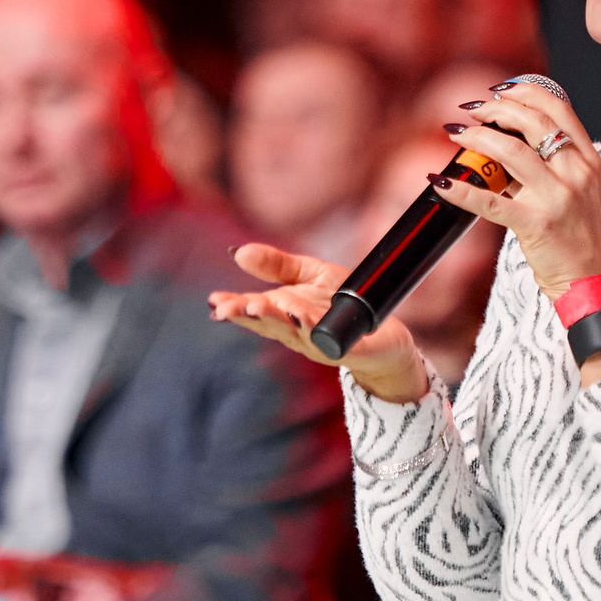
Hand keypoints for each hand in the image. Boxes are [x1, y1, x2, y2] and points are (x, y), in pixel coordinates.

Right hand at [209, 243, 429, 403]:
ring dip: (276, 319)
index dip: (234, 306)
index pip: (254, 310)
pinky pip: (327, 340)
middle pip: (268, 324)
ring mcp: (319, 342)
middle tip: (229, 307)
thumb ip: (278, 266)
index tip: (214, 300)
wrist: (385, 334)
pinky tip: (300, 317)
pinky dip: (311, 329)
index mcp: (285, 313)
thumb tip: (238, 252)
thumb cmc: (343, 303)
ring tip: (258, 306)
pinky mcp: (346, 348)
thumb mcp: (309, 275)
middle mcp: (296, 332)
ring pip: (294, 331)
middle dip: (247, 315)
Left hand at [430, 82, 600, 301]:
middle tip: (472, 110)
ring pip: (509, 151)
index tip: (500, 90)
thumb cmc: (587, 240)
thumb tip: (510, 145)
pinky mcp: (535, 224)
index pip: (558, 110)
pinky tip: (440, 181)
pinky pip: (490, 201)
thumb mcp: (585, 192)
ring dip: (476, 138)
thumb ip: (556, 165)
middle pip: (532, 122)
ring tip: (456, 133)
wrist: (598, 284)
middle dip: (496, 109)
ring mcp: (556, 197)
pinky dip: (460, 189)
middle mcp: (576, 173)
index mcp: (589, 161)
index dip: (525, 92)